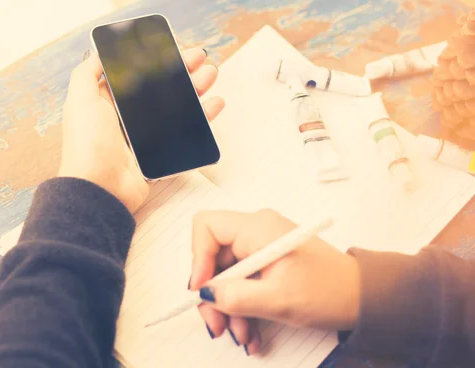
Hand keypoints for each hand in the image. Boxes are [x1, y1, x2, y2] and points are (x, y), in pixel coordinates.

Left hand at [58, 47, 224, 211]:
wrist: (100, 188)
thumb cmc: (88, 143)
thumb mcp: (80, 100)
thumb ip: (87, 73)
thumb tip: (99, 51)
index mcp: (108, 101)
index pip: (137, 74)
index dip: (155, 59)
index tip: (174, 46)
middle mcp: (127, 117)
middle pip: (160, 87)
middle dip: (181, 70)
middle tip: (200, 57)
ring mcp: (145, 136)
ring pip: (177, 107)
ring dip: (195, 89)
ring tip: (211, 75)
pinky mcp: (160, 154)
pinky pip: (185, 132)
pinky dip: (202, 118)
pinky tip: (214, 104)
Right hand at [189, 209, 359, 355]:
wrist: (362, 297)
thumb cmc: (329, 291)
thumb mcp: (276, 299)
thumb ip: (234, 296)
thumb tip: (204, 293)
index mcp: (257, 227)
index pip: (207, 226)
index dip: (197, 257)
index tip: (202, 289)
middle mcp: (257, 231)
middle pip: (214, 256)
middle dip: (213, 294)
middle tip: (217, 325)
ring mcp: (262, 246)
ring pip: (227, 274)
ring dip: (229, 306)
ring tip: (241, 334)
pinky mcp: (268, 261)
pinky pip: (243, 281)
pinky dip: (242, 305)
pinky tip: (250, 330)